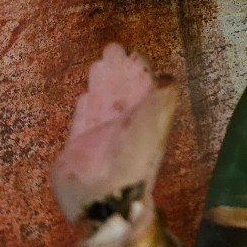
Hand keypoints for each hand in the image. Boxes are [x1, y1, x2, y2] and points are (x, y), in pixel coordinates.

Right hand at [51, 43, 178, 224]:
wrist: (106, 198)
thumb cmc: (133, 158)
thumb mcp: (154, 123)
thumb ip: (161, 98)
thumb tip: (169, 77)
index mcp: (144, 122)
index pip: (141, 91)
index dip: (138, 73)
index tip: (135, 54)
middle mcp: (123, 129)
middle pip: (120, 93)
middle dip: (117, 71)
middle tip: (112, 47)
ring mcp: (100, 139)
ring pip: (101, 103)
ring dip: (100, 83)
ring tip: (99, 62)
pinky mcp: (77, 148)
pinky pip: (82, 122)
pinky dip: (85, 106)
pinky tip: (86, 95)